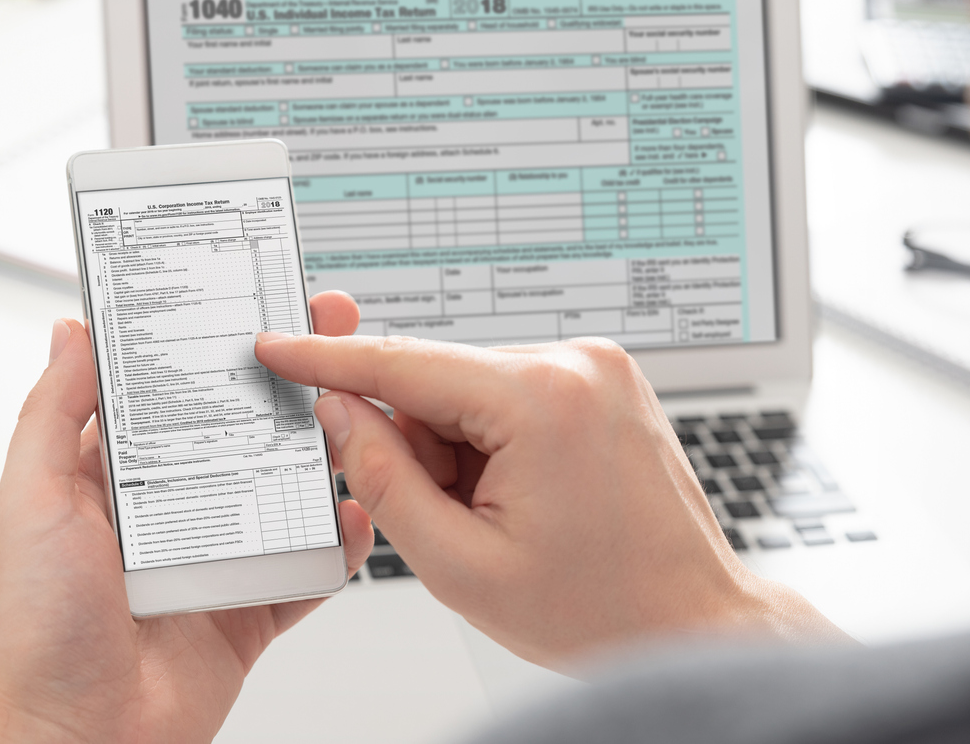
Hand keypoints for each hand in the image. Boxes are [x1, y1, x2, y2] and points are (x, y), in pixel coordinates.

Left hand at [0, 291, 371, 743]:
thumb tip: (72, 332)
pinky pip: (310, 568)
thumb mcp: (33, 500)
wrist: (81, 741)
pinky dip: (339, 546)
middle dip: (287, 379)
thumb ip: (53, 413)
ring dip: (323, 450)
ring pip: (286, 488)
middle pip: (243, 427)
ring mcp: (217, 556)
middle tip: (327, 329)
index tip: (248, 298)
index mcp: (116, 476)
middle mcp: (172, 509)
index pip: (173, 389)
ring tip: (355, 409)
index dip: (212, 341)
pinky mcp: (252, 606)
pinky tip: (356, 516)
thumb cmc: (40, 632)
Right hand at [255, 334, 847, 670]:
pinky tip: (522, 495)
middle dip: (420, 446)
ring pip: (470, 390)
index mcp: (542, 400)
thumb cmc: (601, 607)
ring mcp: (597, 366)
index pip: (404, 364)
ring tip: (503, 517)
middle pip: (438, 382)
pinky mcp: (602, 379)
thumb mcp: (462, 565)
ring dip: (459, 449)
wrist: (691, 620)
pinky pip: (508, 393)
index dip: (327, 361)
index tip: (278, 349)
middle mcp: (577, 363)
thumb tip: (341, 412)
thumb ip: (384, 480)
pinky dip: (490, 440)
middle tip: (453, 518)